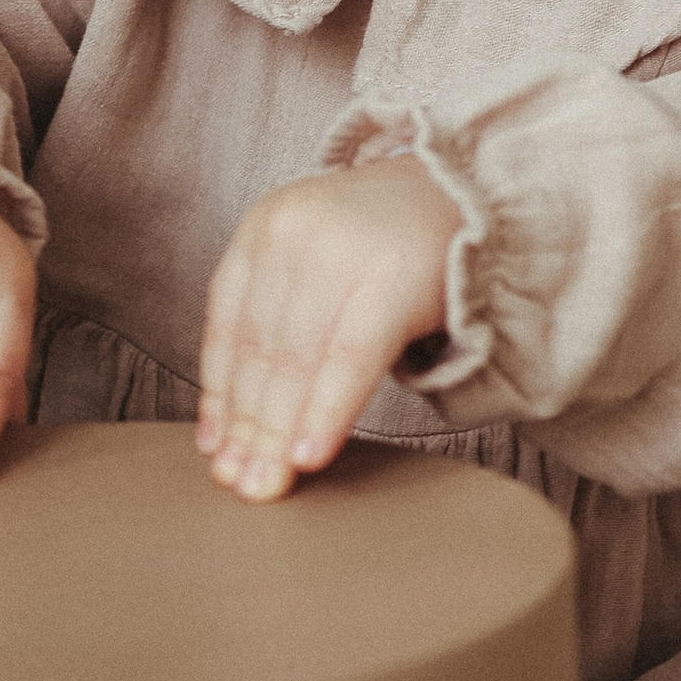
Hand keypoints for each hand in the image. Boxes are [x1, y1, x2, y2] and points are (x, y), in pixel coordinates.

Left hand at [197, 158, 460, 502]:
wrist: (468, 196)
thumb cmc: (387, 245)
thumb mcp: (317, 260)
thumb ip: (278, 316)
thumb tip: (237, 420)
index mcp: (264, 226)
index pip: (228, 326)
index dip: (218, 396)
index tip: (213, 451)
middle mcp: (294, 232)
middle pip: (260, 350)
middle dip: (248, 427)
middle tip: (242, 485)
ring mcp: (341, 251)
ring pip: (296, 360)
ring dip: (278, 431)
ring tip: (269, 483)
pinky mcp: (390, 279)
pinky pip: (348, 361)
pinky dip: (324, 412)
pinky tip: (308, 454)